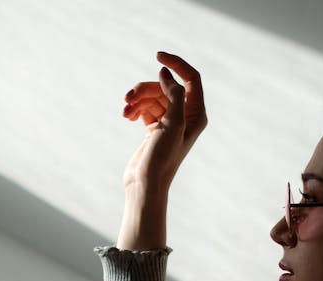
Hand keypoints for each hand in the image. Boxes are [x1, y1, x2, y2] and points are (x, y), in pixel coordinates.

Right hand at [121, 51, 206, 192]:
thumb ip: (174, 94)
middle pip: (166, 87)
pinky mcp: (154, 128)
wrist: (145, 184)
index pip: (191, 78)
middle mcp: (186, 116)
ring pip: (153, 96)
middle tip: (129, 98)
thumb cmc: (162, 157)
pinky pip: (145, 107)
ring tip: (125, 109)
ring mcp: (169, 122)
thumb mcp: (173, 123)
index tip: (158, 55)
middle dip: (146, 88)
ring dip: (137, 98)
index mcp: (197, 115)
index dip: (176, 64)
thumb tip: (165, 72)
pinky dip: (135, 108)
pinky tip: (126, 116)